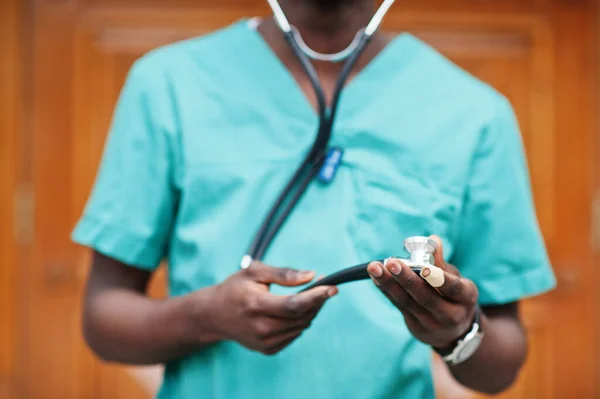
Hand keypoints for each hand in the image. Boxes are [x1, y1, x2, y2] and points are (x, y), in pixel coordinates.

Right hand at [208, 261, 337, 354]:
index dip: (316, 297)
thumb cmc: (235, 288)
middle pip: (301, 317)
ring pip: (301, 327)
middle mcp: (260, 328)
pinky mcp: (267, 350)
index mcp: (256, 306)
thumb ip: (283, 273)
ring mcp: (264, 342)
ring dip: (310, 311)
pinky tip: (291, 311)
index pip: (294, 305)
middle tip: (322, 287)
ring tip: (307, 296)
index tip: (332, 287)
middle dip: (317, 301)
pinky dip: (299, 322)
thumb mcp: (254, 272)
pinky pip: (294, 335)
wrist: (214, 315)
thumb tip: (311, 276)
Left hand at [367, 236, 478, 348]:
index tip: (423, 267)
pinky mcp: (415, 326)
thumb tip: (433, 239)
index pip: (454, 288)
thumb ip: (440, 261)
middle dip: (406, 279)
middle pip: (426, 297)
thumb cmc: (453, 294)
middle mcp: (452, 314)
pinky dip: (386, 290)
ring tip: (374, 267)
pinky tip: (375, 277)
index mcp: (466, 297)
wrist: (452, 331)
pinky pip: (398, 305)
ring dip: (389, 283)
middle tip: (391, 262)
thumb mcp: (455, 278)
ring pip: (408, 302)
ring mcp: (432, 323)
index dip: (438, 279)